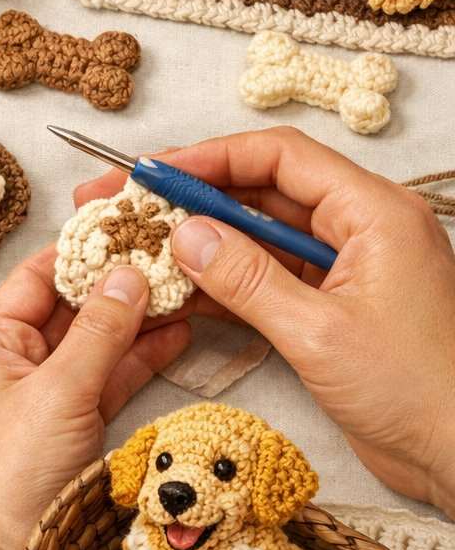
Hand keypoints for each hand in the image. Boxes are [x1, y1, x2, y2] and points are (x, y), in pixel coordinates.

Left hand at [0, 245, 189, 549]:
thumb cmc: (10, 480)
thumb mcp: (57, 394)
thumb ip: (98, 332)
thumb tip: (128, 274)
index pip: (36, 276)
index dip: (80, 248)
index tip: (126, 223)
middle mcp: (10, 364)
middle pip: (68, 305)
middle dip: (118, 281)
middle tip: (168, 251)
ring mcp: (41, 396)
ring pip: (94, 342)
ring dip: (136, 318)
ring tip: (186, 285)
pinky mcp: (69, 427)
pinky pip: (107, 378)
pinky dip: (140, 357)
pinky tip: (176, 333)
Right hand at [74, 127, 454, 516]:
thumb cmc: (419, 392)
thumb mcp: (320, 334)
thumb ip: (248, 280)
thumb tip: (185, 235)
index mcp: (374, 212)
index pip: (281, 156)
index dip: (212, 158)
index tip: (154, 172)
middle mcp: (360, 229)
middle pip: (263, 190)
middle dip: (194, 196)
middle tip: (129, 203)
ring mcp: (345, 269)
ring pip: (260, 236)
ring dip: (203, 241)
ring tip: (139, 242)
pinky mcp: (332, 309)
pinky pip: (268, 279)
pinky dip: (224, 283)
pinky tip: (175, 287)